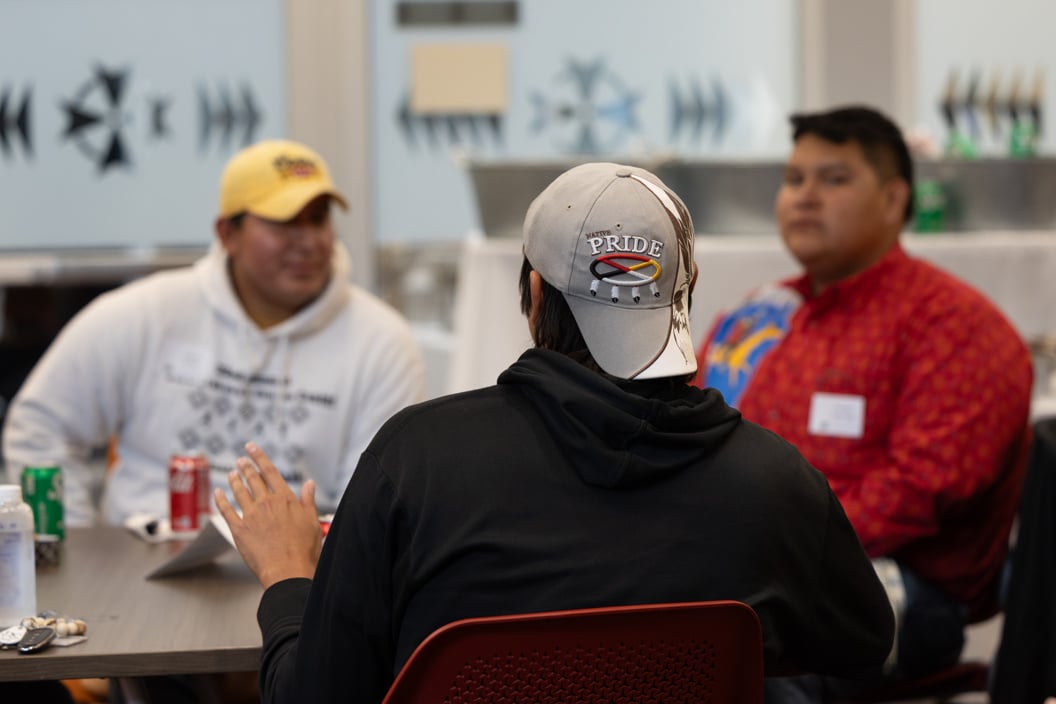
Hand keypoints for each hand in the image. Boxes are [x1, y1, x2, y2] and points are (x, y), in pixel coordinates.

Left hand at [215, 442, 322, 588]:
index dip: (259, 457)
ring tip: (231, 473)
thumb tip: (309, 484)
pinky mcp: (239, 530)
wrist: (287, 570)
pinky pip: (226, 511)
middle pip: (253, 479)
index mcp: (284, 499)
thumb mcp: (312, 521)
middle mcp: (266, 503)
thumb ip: (308, 500)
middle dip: (245, 467)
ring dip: (234, 480)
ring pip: (239, 492)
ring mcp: (251, 516)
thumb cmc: (304, 549)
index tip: (251, 447)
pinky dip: (221, 500)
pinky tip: (218, 493)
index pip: (270, 471)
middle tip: (240, 459)